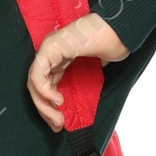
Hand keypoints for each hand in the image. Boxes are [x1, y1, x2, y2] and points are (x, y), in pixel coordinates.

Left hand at [26, 11, 128, 131]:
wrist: (121, 30)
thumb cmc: (112, 44)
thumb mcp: (93, 70)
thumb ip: (81, 81)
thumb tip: (74, 102)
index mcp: (59, 57)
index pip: (44, 86)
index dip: (48, 108)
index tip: (59, 124)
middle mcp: (50, 53)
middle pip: (36, 87)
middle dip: (44, 110)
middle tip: (57, 126)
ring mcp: (49, 48)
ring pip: (34, 82)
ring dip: (43, 105)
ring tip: (58, 118)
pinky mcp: (50, 47)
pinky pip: (38, 73)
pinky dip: (44, 91)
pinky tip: (58, 100)